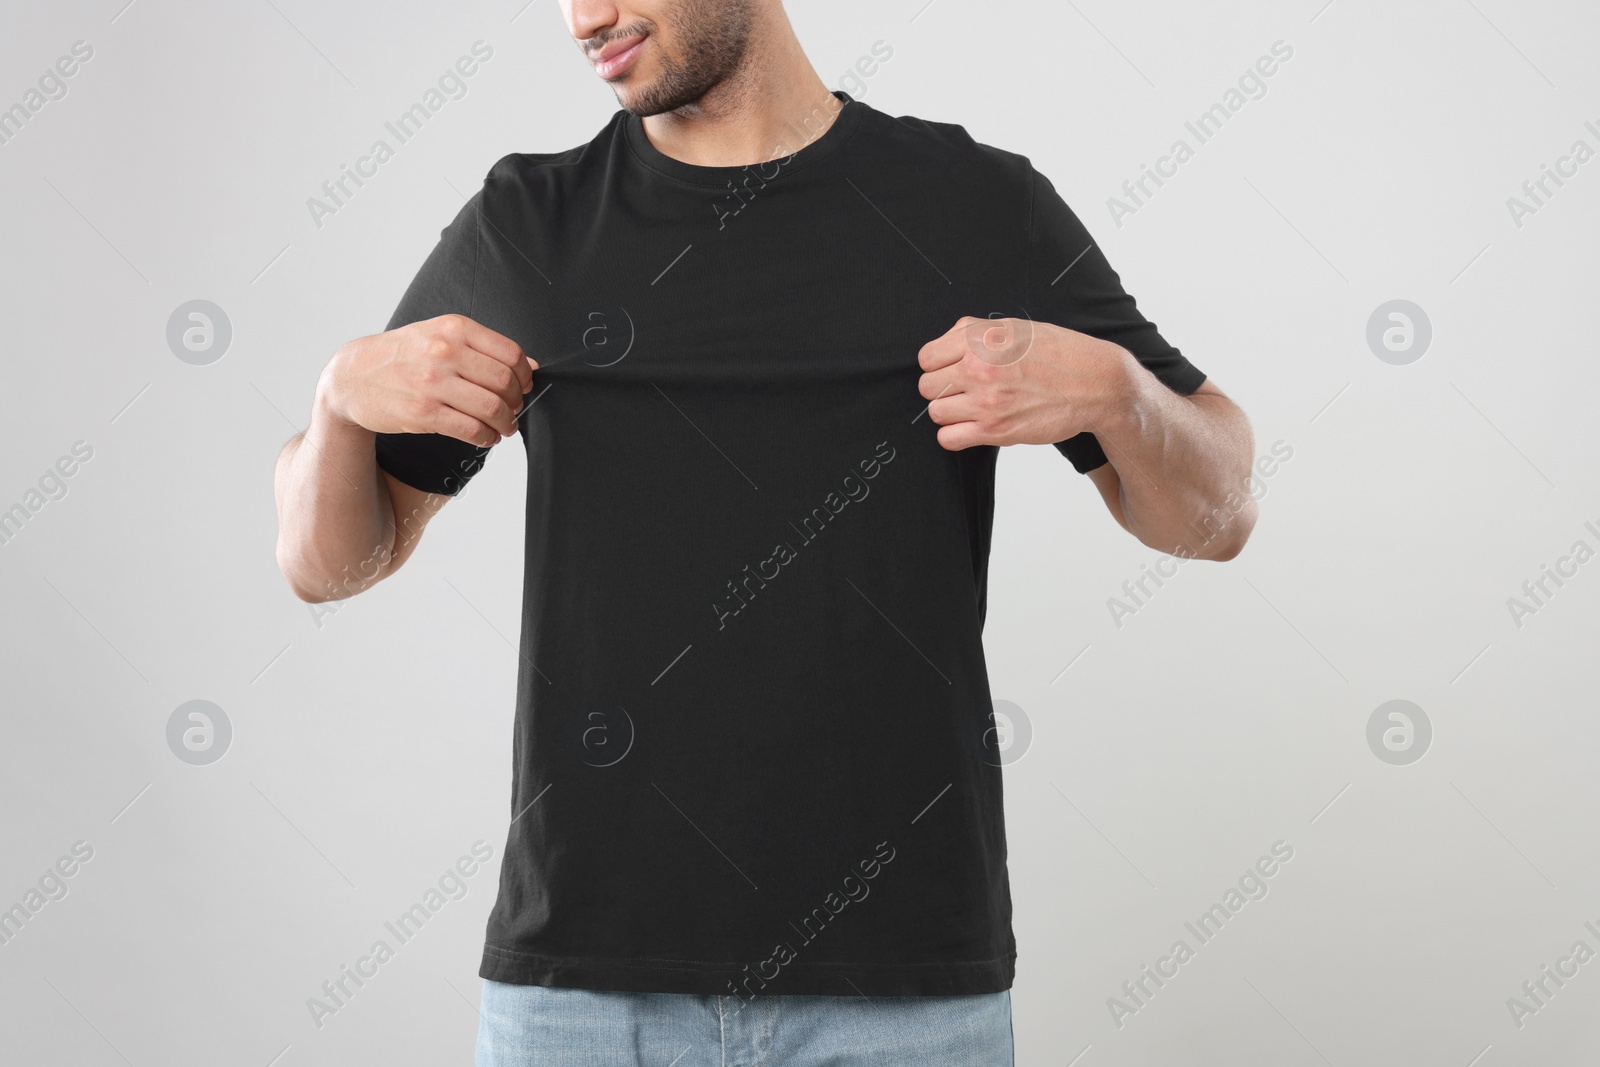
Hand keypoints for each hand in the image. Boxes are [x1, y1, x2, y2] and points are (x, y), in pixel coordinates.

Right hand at [319, 314, 535, 447]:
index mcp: (453, 328)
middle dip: (517, 401)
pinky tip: (486, 437)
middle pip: (505, 382)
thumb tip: (530, 365)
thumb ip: (480, 347)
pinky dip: (487, 437)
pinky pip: (472, 429)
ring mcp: (433, 383)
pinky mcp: (423, 413)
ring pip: (492, 408)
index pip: (510, 353)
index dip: (524, 375)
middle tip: (513, 410)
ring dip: (506, 423)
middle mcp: (444, 352)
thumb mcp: (437, 335)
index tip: (524, 386)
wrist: (352, 377)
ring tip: (504, 427)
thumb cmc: (401, 356)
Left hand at [916, 316, 1126, 450]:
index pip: (926, 358)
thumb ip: (973, 332)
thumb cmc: (1057, 353)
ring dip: (950, 412)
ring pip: (935, 413)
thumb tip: (943, 344)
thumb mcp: (1014, 327)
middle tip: (966, 389)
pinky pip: (948, 438)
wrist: (1095, 383)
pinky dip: (955, 435)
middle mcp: (978, 369)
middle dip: (943, 388)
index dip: (937, 364)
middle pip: (927, 386)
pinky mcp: (996, 430)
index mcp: (980, 340)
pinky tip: (972, 427)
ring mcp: (986, 402)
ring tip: (973, 407)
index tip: (952, 369)